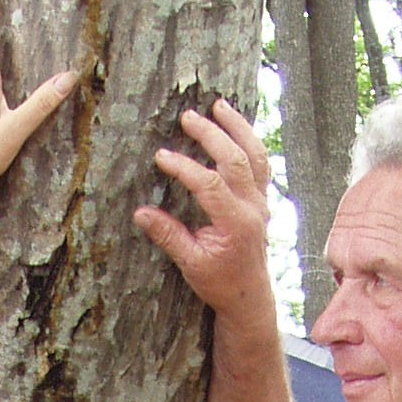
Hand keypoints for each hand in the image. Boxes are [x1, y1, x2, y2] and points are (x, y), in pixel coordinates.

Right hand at [134, 100, 273, 317]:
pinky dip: (249, 140)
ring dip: (237, 127)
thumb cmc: (219, 283)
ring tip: (219, 105)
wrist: (248, 296)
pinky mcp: (262, 198)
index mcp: (235, 223)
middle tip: (188, 117)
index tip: (161, 157)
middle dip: (211, 135)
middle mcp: (252, 207)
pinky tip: (235, 124)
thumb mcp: (190, 264)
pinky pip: (260, 162)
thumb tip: (140, 213)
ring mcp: (260, 200)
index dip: (184, 167)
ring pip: (254, 154)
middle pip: (235, 159)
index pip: (208, 184)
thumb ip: (168, 235)